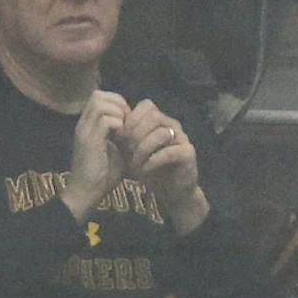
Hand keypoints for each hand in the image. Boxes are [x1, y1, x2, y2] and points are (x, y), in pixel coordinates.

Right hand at [61, 90, 132, 221]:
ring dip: (118, 113)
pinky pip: (106, 120)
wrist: (86, 194)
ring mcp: (84, 130)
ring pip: (101, 103)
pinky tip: (123, 139)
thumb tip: (135, 126)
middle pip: (98, 95)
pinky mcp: (88, 140)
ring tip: (125, 130)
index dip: (116, 103)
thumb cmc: (101, 177)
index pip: (99, 97)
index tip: (127, 120)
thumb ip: (121, 137)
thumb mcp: (115, 152)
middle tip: (128, 122)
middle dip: (117, 104)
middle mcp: (82, 124)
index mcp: (87, 125)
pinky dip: (119, 126)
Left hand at [117, 99, 206, 233]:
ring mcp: (183, 139)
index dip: (131, 119)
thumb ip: (124, 138)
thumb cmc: (151, 169)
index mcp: (161, 121)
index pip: (147, 106)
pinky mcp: (188, 154)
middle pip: (154, 116)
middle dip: (136, 133)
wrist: (171, 191)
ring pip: (161, 133)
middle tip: (126, 150)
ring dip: (143, 148)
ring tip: (134, 163)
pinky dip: (153, 161)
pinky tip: (145, 169)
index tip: (120, 136)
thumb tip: (109, 126)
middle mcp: (173, 126)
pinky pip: (169, 152)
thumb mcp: (132, 151)